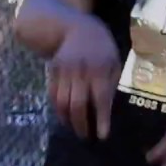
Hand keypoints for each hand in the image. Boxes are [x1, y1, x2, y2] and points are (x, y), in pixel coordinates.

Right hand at [47, 18, 120, 139]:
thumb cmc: (102, 48)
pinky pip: (53, 95)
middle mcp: (80, 71)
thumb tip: (108, 109)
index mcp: (100, 69)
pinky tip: (65, 118)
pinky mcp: (52, 72)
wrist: (76, 28)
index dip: (101, 119)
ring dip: (68, 120)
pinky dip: (58, 110)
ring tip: (76, 130)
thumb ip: (111, 83)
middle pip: (78, 104)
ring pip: (62, 102)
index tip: (102, 136)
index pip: (101, 99)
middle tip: (86, 137)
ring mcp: (64, 71)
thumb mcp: (113, 62)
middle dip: (81, 124)